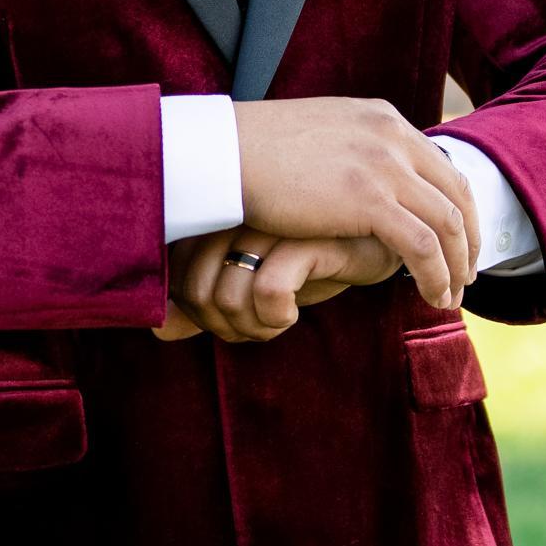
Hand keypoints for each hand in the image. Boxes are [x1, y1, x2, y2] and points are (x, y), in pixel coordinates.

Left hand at [154, 227, 402, 342]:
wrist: (387, 230)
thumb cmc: (316, 255)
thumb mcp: (255, 283)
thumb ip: (205, 308)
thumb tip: (159, 334)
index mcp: (216, 213)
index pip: (175, 280)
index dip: (200, 316)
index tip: (236, 321)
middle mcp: (235, 211)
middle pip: (194, 294)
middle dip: (224, 328)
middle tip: (257, 329)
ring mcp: (269, 221)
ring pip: (224, 298)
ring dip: (250, 330)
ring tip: (277, 323)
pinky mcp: (306, 235)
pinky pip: (265, 294)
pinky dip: (274, 321)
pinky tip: (294, 317)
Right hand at [232, 97, 478, 309]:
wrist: (221, 153)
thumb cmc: (253, 152)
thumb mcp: (317, 136)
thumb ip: (348, 151)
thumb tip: (355, 174)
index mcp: (383, 120)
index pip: (442, 166)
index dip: (458, 208)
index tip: (457, 242)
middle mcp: (393, 137)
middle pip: (457, 193)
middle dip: (468, 239)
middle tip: (466, 275)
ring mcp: (384, 166)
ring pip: (447, 224)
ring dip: (456, 265)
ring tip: (451, 296)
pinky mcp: (370, 200)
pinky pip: (423, 247)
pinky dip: (436, 276)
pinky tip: (433, 297)